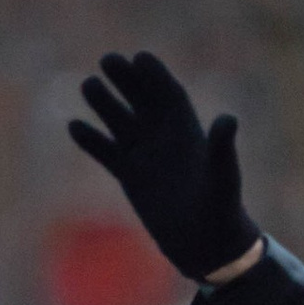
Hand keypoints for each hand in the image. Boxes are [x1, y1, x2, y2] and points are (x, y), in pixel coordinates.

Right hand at [67, 51, 258, 279]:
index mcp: (188, 133)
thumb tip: (228, 119)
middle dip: (127, 80)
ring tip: (89, 84)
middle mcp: (165, 139)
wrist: (207, 246)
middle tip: (108, 60)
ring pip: (121, 122)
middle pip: (142, 100)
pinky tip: (75, 126)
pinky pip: (107, 152)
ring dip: (105, 103)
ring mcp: (146, 156)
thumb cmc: (222, 212)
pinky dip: (92, 141)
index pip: (169, 95)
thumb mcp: (223, 178)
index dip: (156, 75)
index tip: (140, 57)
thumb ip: (222, 149)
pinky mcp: (130, 177)